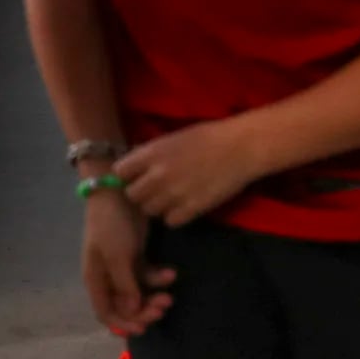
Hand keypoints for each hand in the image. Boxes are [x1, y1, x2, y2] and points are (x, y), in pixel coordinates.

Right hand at [79, 190, 174, 336]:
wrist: (118, 192)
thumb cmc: (111, 225)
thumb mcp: (117, 256)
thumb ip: (125, 285)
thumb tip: (131, 312)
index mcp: (96, 279)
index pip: (105, 312)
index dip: (122, 324)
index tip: (143, 328)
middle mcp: (107, 277)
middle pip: (124, 307)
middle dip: (144, 311)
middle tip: (163, 307)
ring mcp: (122, 267)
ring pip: (138, 294)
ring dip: (154, 297)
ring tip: (170, 294)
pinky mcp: (135, 256)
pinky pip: (147, 277)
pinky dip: (158, 278)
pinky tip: (170, 272)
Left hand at [114, 119, 266, 226]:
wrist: (239, 148)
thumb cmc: (207, 137)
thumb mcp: (170, 139)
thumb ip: (150, 153)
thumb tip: (134, 163)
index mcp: (151, 154)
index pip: (119, 172)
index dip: (126, 175)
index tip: (134, 176)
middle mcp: (158, 175)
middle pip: (132, 195)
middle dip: (139, 193)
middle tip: (152, 190)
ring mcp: (174, 194)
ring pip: (149, 211)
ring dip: (156, 206)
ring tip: (169, 198)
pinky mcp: (192, 209)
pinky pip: (170, 221)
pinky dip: (174, 217)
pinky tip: (182, 207)